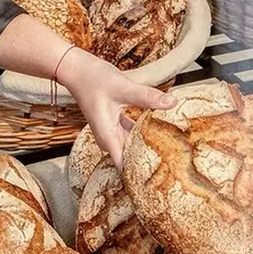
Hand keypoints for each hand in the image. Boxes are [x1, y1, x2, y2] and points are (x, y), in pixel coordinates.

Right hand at [55, 48, 175, 168]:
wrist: (76, 69)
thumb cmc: (92, 78)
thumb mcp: (123, 88)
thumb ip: (148, 97)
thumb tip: (173, 102)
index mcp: (108, 137)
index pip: (124, 168)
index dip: (140, 179)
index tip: (159, 184)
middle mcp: (109, 138)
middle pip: (131, 160)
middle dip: (150, 164)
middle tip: (176, 166)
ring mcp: (111, 131)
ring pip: (132, 147)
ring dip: (148, 148)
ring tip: (173, 152)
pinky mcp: (114, 123)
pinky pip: (132, 134)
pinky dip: (143, 134)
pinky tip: (159, 130)